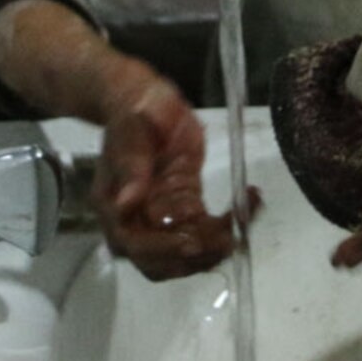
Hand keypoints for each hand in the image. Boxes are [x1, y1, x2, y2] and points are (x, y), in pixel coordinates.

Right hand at [94, 71, 258, 279]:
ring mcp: (160, 217)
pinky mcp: (184, 209)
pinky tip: (249, 203)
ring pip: (185, 252)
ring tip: (242, 223)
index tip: (193, 244)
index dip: (163, 250)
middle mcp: (134, 220)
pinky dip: (227, 225)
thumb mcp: (131, 133)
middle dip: (194, 257)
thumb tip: (126, 204)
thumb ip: (131, 167)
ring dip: (214, 247)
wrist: (147, 100)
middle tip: (226, 240)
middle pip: (160, 260)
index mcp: (113, 205)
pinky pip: (205, 229)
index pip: (133, 243)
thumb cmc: (135, 113)